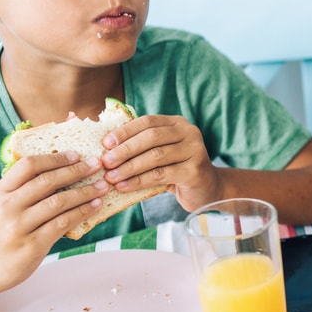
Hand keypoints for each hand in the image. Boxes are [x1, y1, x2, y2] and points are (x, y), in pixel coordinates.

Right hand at [0, 153, 108, 295]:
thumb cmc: (0, 235)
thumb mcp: (2, 208)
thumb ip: (23, 191)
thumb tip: (62, 171)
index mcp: (0, 192)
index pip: (28, 165)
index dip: (55, 158)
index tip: (77, 155)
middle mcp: (7, 207)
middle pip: (47, 181)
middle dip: (77, 171)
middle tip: (98, 165)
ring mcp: (19, 226)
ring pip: (59, 201)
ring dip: (85, 192)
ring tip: (103, 186)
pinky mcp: (33, 244)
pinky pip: (63, 223)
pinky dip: (82, 212)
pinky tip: (96, 206)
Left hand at [99, 115, 221, 212]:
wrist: (206, 189)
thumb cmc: (176, 170)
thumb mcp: (161, 152)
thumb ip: (143, 146)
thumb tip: (105, 147)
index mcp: (178, 124)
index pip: (148, 122)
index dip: (125, 131)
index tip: (105, 144)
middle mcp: (190, 133)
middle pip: (151, 137)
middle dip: (125, 150)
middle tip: (105, 162)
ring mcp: (195, 151)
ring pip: (155, 156)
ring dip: (129, 167)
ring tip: (111, 177)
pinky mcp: (195, 171)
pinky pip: (161, 174)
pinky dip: (139, 181)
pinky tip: (124, 187)